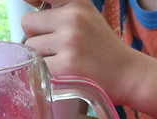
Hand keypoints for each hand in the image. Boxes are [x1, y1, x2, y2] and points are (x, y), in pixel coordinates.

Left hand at [20, 0, 138, 100]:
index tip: (35, 9)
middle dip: (36, 36)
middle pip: (27, 24)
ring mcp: (69, 41)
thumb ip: (60, 7)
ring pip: (30, 47)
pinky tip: (62, 73)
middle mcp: (73, 17)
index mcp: (77, 2)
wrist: (128, 74)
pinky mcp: (67, 65)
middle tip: (56, 48)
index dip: (32, 1)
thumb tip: (28, 1)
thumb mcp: (87, 15)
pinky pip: (38, 67)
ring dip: (40, 57)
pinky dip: (45, 73)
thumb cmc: (103, 47)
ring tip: (63, 61)